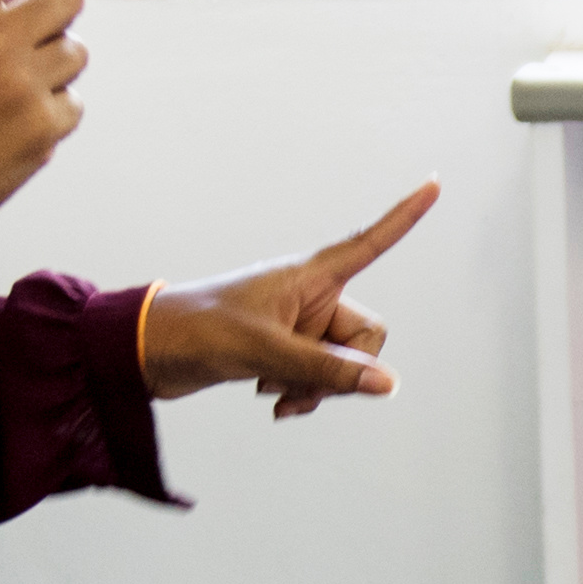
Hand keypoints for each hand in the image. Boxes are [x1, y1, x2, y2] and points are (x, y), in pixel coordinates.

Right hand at [0, 0, 95, 265]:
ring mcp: (23, 84)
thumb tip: (41, 2)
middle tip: (28, 48)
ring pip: (76, 52)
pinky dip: (52, 117)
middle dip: (56, 17)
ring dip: (53, 70)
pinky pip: (74, 103)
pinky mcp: (46, 126)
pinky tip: (11, 134)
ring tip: (5, 102)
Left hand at [144, 186, 422, 413]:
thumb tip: (387, 384)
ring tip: (273, 391)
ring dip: (316, 387)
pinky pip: (319, 378)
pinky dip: (302, 393)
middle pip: (364, 336)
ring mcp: (299, 326)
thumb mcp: (265, 351)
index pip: (369, 242)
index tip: (434, 185)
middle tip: (297, 383)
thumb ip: (327, 370)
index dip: (403, 217)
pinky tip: (270, 399)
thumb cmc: (198, 331)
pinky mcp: (284, 351)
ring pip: (343, 365)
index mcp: (309, 276)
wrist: (148, 351)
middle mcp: (311, 297)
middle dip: (341, 370)